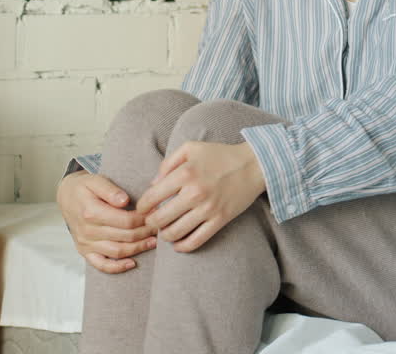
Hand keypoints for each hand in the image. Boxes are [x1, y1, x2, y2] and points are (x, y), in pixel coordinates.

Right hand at [57, 171, 157, 273]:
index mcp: (91, 212)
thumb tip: (124, 200)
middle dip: (145, 233)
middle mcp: (88, 230)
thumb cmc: (84, 188)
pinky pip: (101, 265)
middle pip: (125, 236)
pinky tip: (132, 263)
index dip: (144, 219)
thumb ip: (110, 190)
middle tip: (158, 227)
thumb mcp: (95, 180)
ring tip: (153, 242)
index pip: (126, 220)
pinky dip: (117, 267)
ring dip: (138, 248)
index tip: (155, 214)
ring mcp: (86, 243)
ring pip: (117, 251)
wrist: (66, 197)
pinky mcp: (84, 251)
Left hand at [135, 142, 265, 252]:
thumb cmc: (220, 154)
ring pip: (175, 232)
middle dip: (151, 223)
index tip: (142, 210)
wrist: (253, 165)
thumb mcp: (190, 148)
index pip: (152, 197)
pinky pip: (196, 241)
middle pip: (161, 219)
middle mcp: (194, 193)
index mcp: (185, 173)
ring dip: (164, 235)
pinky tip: (177, 245)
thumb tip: (153, 184)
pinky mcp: (220, 220)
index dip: (142, 207)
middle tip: (151, 222)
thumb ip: (168, 163)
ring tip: (164, 231)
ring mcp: (208, 209)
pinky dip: (183, 246)